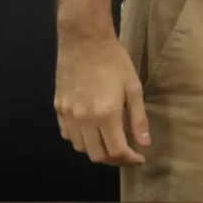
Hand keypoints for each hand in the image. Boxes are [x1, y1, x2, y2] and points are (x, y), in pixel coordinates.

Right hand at [55, 31, 148, 165]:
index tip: (140, 158)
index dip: (130, 160)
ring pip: (80, 148)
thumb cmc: (114, 62)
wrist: (84, 42)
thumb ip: (138, 119)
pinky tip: (92, 131)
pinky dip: (81, 140)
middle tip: (127, 154)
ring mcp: (67, 115)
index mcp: (105, 115)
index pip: (116, 151)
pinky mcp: (58, 109)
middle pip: (96, 155)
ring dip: (97, 150)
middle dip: (114, 160)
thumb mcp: (133, 88)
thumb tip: (144, 143)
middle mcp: (83, 120)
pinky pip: (68, 135)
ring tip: (112, 142)